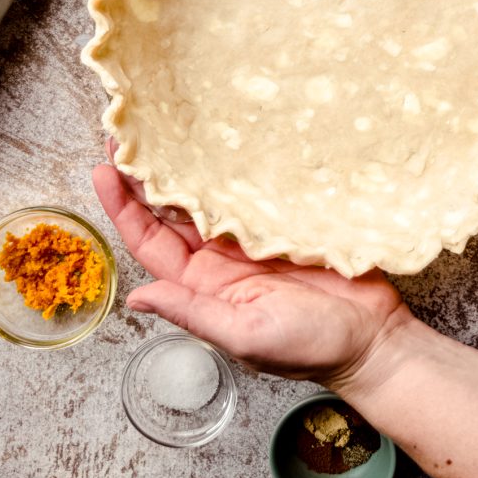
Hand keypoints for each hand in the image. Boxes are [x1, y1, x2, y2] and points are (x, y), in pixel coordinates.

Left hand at [92, 161, 408, 382]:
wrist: (374, 339)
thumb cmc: (311, 348)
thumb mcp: (245, 336)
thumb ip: (193, 313)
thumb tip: (136, 299)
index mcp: (205, 287)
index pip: (151, 243)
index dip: (124, 208)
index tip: (103, 171)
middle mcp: (222, 259)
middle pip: (173, 212)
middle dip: (146, 177)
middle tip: (127, 133)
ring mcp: (254, 238)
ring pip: (208, 196)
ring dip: (185, 167)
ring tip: (164, 129)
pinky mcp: (286, 222)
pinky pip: (252, 191)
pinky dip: (235, 167)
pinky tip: (225, 140)